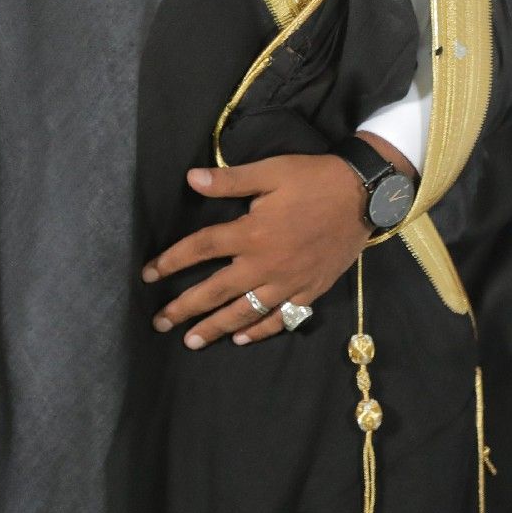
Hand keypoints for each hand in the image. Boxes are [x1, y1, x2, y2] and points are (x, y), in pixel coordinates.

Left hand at [142, 151, 381, 349]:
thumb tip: (191, 179)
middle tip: (159, 323)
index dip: (170, 262)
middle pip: (215, 291)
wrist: (364, 196)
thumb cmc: (314, 179)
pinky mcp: (309, 290)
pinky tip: (242, 339)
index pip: (200, 250)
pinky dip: (259, 330)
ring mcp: (287, 282)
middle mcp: (264, 264)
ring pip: (244, 312)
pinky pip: (280, 318)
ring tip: (192, 341)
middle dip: (183, 308)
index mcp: (251, 233)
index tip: (147, 274)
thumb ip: (230, 180)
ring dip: (215, 328)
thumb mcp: (271, 171)